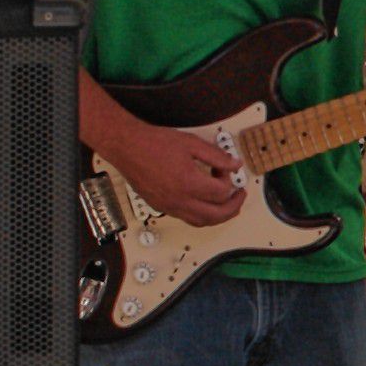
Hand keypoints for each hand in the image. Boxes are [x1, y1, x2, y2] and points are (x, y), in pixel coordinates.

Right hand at [112, 124, 244, 226]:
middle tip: (239, 196)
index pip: (222, 192)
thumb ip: (216, 156)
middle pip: (216, 215)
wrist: (126, 146)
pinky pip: (186, 218)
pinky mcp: (161, 207)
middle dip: (233, 207)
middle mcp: (178, 200)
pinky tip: (204, 204)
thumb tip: (234, 164)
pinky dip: (201, 215)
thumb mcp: (191, 143)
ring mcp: (168, 206)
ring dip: (218, 216)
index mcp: (188, 183)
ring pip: (201, 222)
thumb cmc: (152, 143)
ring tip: (226, 205)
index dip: (229, 180)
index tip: (225, 170)